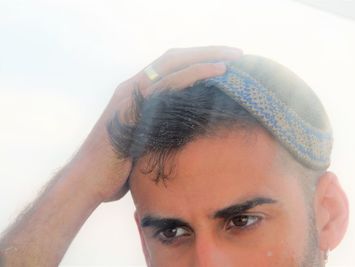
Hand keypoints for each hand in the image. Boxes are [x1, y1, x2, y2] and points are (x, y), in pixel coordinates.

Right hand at [72, 46, 242, 202]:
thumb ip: (161, 132)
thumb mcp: (146, 143)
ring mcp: (132, 95)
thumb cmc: (118, 167)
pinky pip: (168, 83)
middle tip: (237, 54)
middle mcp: (133, 88)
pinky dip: (195, 73)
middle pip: (174, 59)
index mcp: (137, 95)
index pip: (170, 69)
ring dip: (205, 57)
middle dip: (206, 52)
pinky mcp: (132, 106)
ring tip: (234, 57)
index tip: (224, 64)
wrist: (88, 181)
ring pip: (173, 64)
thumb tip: (186, 140)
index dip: (196, 61)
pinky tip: (218, 71)